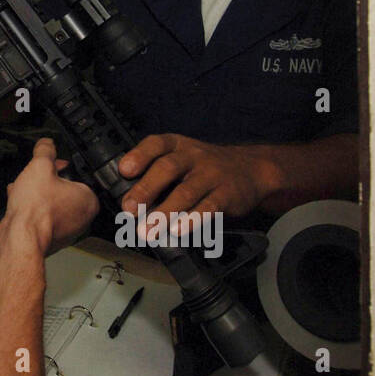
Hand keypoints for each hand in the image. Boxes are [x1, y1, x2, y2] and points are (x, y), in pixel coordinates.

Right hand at [0, 138, 98, 255]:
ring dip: (35, 195)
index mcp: (89, 200)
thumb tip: (46, 143)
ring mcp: (67, 231)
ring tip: (23, 191)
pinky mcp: (51, 239)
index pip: (76, 176)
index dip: (59, 168)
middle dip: (45, 182)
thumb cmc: (35, 209)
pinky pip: (42, 218)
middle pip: (63, 191)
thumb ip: (45, 150)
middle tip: (35, 179)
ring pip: (51, 204)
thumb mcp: (39, 166)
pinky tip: (19, 203)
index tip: (48, 167)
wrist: (19, 237)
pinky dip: (31, 210)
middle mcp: (82, 218)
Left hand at [118, 134, 281, 221]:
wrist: (251, 169)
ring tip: (148, 229)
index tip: (124, 171)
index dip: (138, 156)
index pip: (156, 144)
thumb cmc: (204, 167)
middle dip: (145, 189)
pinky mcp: (227, 194)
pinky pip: (208, 207)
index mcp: (177, 145)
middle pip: (167, 168)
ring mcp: (211, 174)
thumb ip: (156, 172)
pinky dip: (191, 220)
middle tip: (129, 209)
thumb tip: (126, 197)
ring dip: (164, 213)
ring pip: (186, 192)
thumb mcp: (182, 158)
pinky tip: (177, 230)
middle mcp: (193, 156)